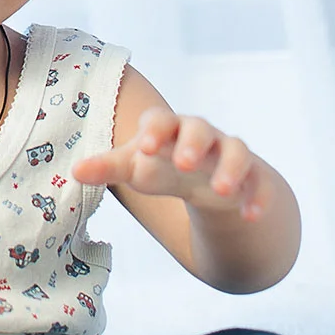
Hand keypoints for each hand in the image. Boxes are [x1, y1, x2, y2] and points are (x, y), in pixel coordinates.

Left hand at [71, 107, 271, 220]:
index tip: (145, 148)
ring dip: (231, 169)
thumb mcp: (136, 167)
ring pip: (237, 151)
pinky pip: (260, 182)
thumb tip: (74, 172)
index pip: (161, 119)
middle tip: (184, 163)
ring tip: (222, 190)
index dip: (155, 130)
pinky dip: (257, 197)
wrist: (208, 179)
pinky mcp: (252, 177)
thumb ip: (108, 168)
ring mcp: (229, 154)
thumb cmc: (162, 166)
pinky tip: (251, 216)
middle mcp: (201, 135)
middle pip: (200, 129)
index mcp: (169, 128)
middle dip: (194, 144)